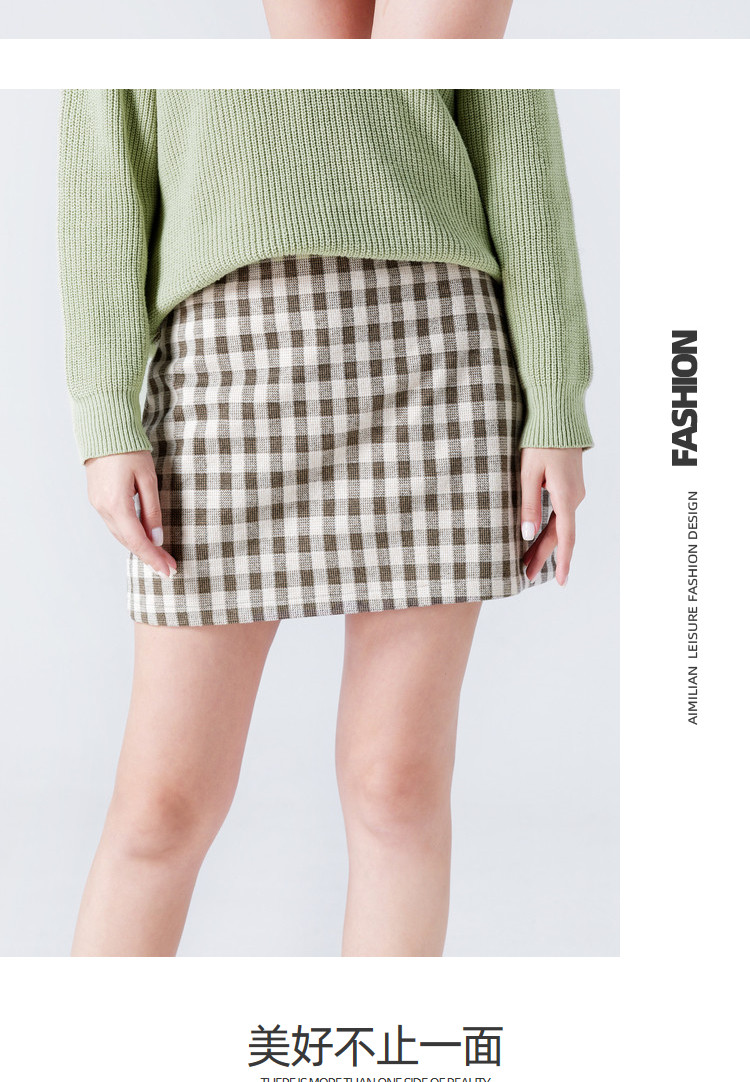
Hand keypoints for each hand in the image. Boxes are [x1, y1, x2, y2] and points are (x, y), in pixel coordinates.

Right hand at [84, 450, 177, 578]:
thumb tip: (157, 538)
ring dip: (139, 547)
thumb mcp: (148, 479)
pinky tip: (142, 539)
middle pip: (128, 542)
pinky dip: (129, 535)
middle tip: (169, 567)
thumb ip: (152, 510)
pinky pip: (115, 525)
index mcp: (117, 504)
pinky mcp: (97, 500)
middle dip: (149, 556)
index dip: (154, 558)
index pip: (138, 541)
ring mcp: (97, 505)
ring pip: (121, 535)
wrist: (103, 430)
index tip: (169, 570)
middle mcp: (103, 509)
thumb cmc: (129, 450)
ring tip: (159, 557)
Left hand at [519, 447, 585, 586]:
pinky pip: (560, 513)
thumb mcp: (528, 473)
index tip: (562, 582)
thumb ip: (528, 504)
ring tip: (525, 560)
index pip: (566, 538)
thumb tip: (527, 534)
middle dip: (542, 556)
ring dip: (543, 543)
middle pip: (559, 534)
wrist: (558, 415)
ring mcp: (574, 491)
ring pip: (559, 524)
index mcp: (566, 497)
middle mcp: (575, 497)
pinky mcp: (569, 484)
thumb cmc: (540, 441)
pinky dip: (548, 528)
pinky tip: (537, 535)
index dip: (563, 561)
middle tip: (526, 575)